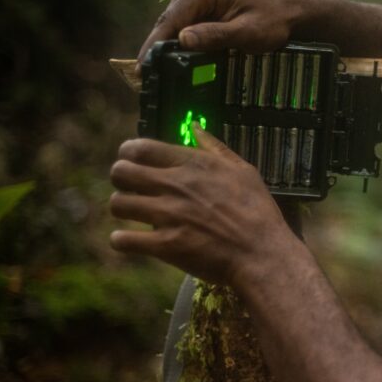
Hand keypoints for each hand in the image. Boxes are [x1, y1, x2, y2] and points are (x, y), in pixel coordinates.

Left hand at [109, 127, 292, 286]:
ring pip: (118, 204)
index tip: (131, 162)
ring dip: (122, 209)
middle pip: (121, 172)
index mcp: (193, 164)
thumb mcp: (244, 171)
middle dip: (120, 179)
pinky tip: (130, 242)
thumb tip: (196, 128)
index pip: (140, 147)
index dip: (128, 154)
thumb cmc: (258, 212)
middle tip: (131, 189)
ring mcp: (168, 216)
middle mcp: (175, 186)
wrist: (263, 254)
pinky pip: (122, 240)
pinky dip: (121, 241)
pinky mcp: (165, 245)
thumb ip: (215, 148)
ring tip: (134, 216)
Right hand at [137, 0, 300, 68]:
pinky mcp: (196, 0)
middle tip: (147, 78)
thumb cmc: (272, 21)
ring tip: (158, 73)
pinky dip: (179, 40)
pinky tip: (175, 59)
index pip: (172, 18)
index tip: (142, 67)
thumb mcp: (246, 33)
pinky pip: (182, 23)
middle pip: (168, 21)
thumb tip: (183, 40)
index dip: (155, 44)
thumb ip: (215, 36)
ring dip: (167, 46)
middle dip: (158, 48)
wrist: (286, 12)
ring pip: (173, 23)